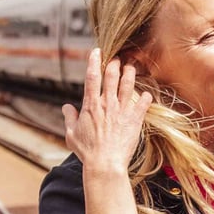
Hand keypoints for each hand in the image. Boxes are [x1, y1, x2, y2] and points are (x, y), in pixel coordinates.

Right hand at [63, 52, 150, 179]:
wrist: (105, 163)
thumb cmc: (87, 150)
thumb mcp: (71, 133)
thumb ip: (69, 118)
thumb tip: (66, 107)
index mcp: (91, 104)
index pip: (92, 76)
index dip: (94, 61)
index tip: (97, 51)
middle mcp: (107, 104)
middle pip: (112, 76)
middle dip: (115, 64)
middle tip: (117, 58)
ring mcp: (122, 111)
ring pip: (128, 86)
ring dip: (130, 74)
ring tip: (131, 67)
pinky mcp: (134, 120)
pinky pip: (143, 104)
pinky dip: (145, 97)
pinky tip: (147, 94)